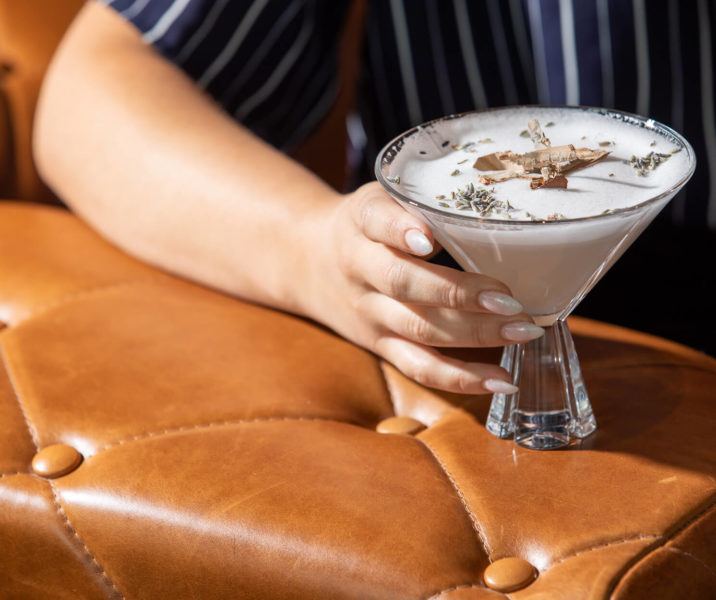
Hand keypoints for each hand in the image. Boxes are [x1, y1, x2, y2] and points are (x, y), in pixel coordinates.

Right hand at [305, 182, 544, 394]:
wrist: (309, 262)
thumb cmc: (367, 226)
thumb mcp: (381, 198)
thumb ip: (423, 203)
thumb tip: (499, 215)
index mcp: (361, 222)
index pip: (378, 222)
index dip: (402, 230)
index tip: (430, 238)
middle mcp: (360, 269)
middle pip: (405, 284)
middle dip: (460, 294)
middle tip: (511, 300)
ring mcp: (370, 313)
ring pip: (420, 329)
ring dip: (475, 334)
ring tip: (523, 331)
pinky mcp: (381, 345)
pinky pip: (419, 367)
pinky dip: (461, 379)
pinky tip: (502, 380)